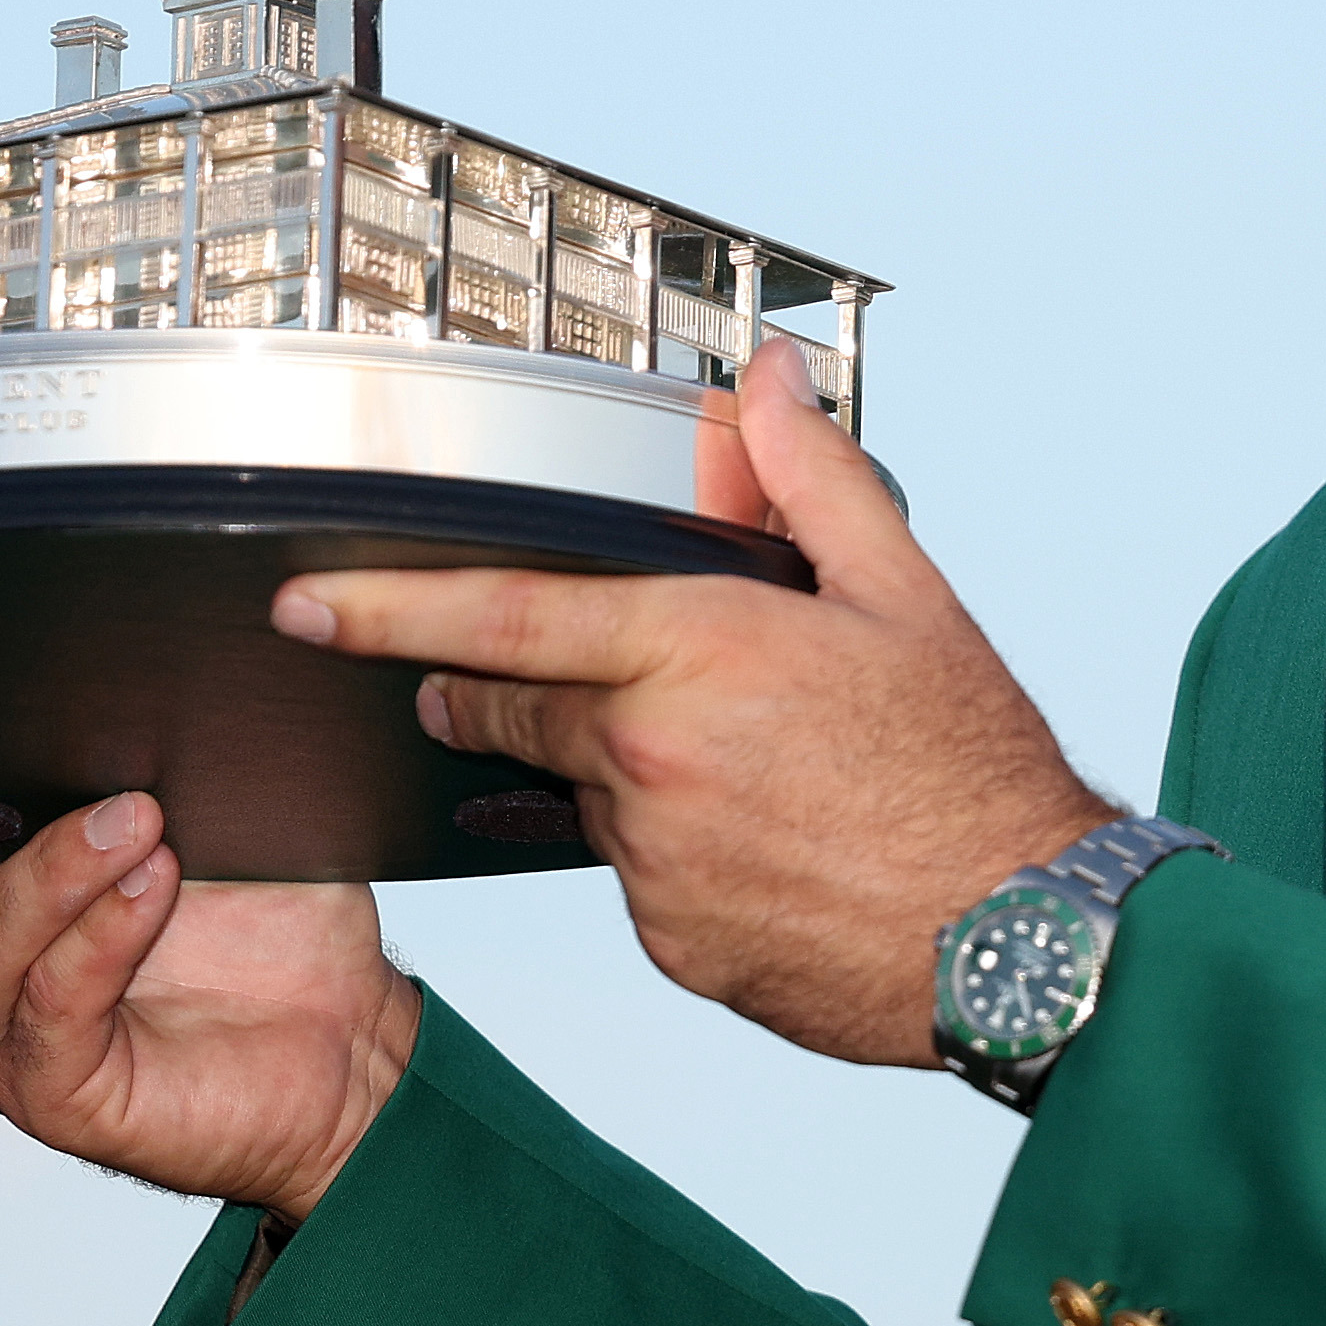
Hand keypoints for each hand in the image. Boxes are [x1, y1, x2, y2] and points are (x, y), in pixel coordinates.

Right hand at [0, 778, 420, 1220]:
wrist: (351, 1038)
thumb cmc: (269, 921)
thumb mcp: (206, 818)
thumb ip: (138, 760)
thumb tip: (118, 660)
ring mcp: (13, 1038)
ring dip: (51, 875)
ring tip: (135, 818)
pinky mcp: (63, 1095)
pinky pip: (55, 1010)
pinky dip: (99, 941)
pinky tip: (150, 888)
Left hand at [272, 342, 1109, 1067]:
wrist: (1022, 938)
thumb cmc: (973, 765)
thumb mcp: (906, 597)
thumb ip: (810, 480)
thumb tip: (764, 383)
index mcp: (702, 654)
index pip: (503, 619)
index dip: (386, 606)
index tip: (303, 599)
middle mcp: (654, 761)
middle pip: (516, 707)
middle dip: (508, 684)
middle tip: (579, 677)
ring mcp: (654, 864)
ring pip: (586, 794)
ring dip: (629, 771)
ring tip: (756, 774)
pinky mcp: (669, 943)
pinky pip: (636, 878)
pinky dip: (675, 850)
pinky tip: (769, 845)